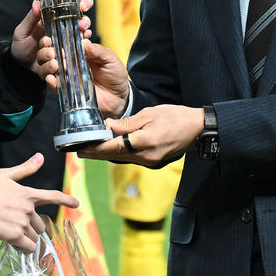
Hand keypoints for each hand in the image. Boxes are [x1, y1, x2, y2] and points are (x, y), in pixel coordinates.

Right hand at [0, 153, 78, 252]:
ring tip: (14, 236)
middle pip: (41, 224)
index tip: (76, 204)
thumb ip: (25, 169)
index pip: (52, 196)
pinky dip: (24, 248)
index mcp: (28, 194)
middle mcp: (28, 209)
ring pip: (34, 236)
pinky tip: (17, 246)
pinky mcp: (14, 236)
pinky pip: (27, 246)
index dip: (66, 200)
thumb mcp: (5, 175)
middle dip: (33, 227)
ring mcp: (22, 223)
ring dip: (27, 238)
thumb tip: (40, 157)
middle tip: (19, 226)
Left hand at [11, 0, 93, 76]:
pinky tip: (52, 65)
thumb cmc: (21, 45)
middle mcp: (64, 32)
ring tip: (50, 52)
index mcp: (54, 20)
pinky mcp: (65, 62)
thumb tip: (36, 2)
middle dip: (85, 23)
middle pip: (83, 22)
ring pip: (78, 43)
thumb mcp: (22, 31)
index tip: (82, 4)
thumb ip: (31, 19)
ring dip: (67, 46)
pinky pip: (69, 62)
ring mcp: (66, 47)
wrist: (19, 67)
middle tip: (81, 26)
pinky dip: (59, 64)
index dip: (81, 2)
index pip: (73, 6)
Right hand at [38, 35, 129, 118]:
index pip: (64, 39)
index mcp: (79, 50)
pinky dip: (50, 82)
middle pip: (51, 52)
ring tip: (53, 63)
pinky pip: (54, 86)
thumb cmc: (114, 74)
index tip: (57, 32)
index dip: (58, 35)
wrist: (118, 97)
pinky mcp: (65, 90)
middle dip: (47, 49)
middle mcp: (70, 61)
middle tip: (51, 48)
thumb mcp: (110, 59)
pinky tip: (51, 78)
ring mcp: (66, 75)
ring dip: (47, 64)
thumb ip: (98, 51)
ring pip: (48, 67)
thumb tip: (84, 42)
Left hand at [79, 105, 203, 166]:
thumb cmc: (175, 117)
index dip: (95, 148)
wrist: (197, 129)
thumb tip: (108, 126)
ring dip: (106, 154)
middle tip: (78, 151)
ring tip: (90, 150)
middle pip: (114, 156)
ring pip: (121, 158)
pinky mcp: (153, 162)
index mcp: (143, 142)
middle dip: (96, 154)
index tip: (80, 148)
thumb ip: (127, 123)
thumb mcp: (150, 114)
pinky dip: (118, 154)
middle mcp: (145, 156)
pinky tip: (110, 149)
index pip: (113, 147)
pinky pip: (131, 158)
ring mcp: (150, 161)